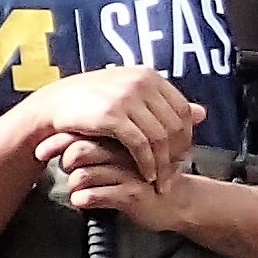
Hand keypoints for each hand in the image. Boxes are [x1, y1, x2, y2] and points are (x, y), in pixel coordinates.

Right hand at [15, 64, 199, 194]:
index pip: (183, 110)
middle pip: (176, 125)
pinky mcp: (113, 115)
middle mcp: (142, 82)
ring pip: (161, 137)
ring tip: (162, 181)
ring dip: (164, 164)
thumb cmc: (92, 103)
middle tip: (174, 173)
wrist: (53, 104)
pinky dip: (148, 165)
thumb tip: (203, 113)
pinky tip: (147, 176)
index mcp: (149, 76)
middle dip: (178, 154)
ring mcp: (127, 97)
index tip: (181, 157)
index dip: (187, 137)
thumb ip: (164, 105)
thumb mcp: (131, 96)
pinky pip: (141, 145)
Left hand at [47, 130, 197, 233]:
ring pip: (87, 173)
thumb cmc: (146, 179)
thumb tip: (66, 147)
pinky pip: (100, 195)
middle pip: (82, 149)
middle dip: (63, 160)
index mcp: (121, 139)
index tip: (42, 150)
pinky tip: (82, 201)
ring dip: (74, 183)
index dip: (59, 140)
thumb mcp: (122, 159)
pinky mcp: (134, 194)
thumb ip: (98, 150)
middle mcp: (124, 152)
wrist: (178, 201)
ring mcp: (129, 173)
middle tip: (61, 170)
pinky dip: (85, 199)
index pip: (84, 132)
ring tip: (75, 189)